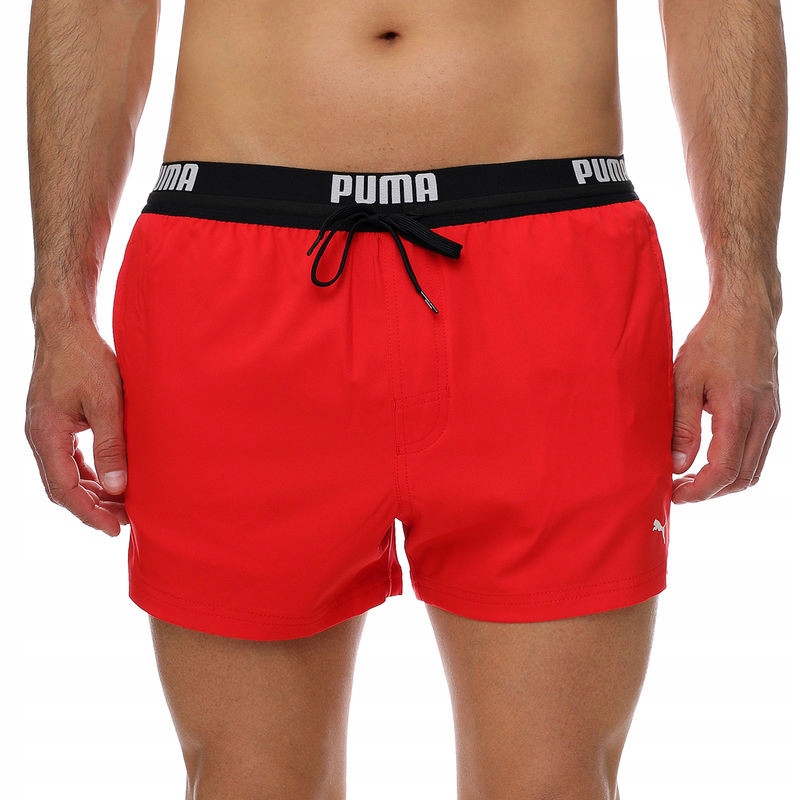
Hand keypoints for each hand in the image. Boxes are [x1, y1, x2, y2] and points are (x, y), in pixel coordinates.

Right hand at [26, 319, 128, 534]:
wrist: (66, 326)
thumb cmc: (86, 358)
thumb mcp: (106, 402)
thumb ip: (112, 445)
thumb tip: (118, 488)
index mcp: (46, 435)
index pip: (65, 489)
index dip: (90, 513)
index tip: (115, 529)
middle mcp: (39, 436)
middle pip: (62, 487)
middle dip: (92, 508)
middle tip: (125, 522)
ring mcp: (44, 430)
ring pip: (65, 475)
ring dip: (91, 492)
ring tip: (122, 505)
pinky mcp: (54, 422)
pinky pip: (68, 458)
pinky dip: (88, 473)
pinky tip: (110, 479)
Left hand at [671, 300, 779, 502]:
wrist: (746, 313)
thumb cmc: (712, 341)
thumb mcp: (685, 381)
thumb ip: (682, 426)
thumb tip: (677, 465)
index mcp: (740, 412)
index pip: (725, 470)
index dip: (699, 491)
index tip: (674, 495)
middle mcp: (763, 419)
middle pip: (743, 478)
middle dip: (710, 492)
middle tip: (678, 490)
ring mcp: (771, 416)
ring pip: (753, 468)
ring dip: (723, 481)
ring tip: (689, 478)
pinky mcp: (771, 412)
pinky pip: (757, 452)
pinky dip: (735, 465)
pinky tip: (707, 459)